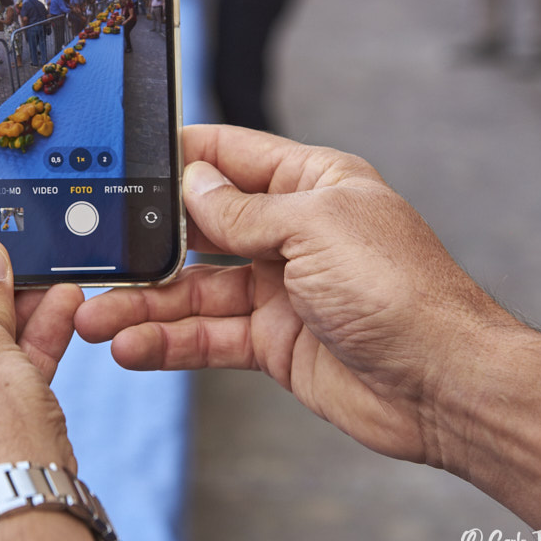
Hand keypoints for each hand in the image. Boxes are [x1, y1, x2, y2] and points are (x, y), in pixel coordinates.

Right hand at [75, 125, 516, 464]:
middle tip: (96, 256)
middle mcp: (291, 234)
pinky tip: (133, 348)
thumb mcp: (314, 229)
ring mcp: (280, 290)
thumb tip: (193, 184)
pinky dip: (170, 343)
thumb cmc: (402, 292)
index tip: (128, 160)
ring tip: (97, 320)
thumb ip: (243, 211)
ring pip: (194, 291)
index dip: (181, 155)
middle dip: (147, 243)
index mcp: (312, 185)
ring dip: (145, 305)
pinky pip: (209, 337)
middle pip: (201, 229)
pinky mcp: (273, 342)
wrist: (445, 385)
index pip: (232, 155)